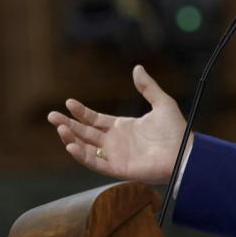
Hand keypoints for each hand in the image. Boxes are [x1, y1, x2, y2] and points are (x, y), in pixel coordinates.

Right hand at [46, 65, 185, 184]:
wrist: (184, 153)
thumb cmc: (176, 131)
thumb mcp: (162, 103)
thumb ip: (148, 87)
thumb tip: (137, 68)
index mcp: (122, 127)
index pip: (95, 119)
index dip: (81, 112)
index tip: (68, 102)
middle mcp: (115, 142)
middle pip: (85, 132)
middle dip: (68, 124)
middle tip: (51, 115)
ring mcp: (115, 155)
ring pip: (86, 147)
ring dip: (71, 138)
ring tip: (59, 127)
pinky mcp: (118, 168)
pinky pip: (95, 163)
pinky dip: (82, 156)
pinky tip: (70, 145)